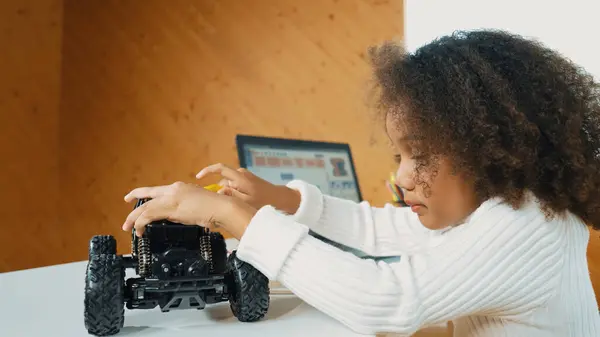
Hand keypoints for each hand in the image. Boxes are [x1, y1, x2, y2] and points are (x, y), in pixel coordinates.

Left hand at [122, 181, 256, 238]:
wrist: (221, 207)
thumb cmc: (215, 209)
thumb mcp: (196, 207)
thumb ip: (184, 210)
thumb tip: (176, 217)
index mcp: (180, 188)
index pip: (157, 190)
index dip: (142, 194)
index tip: (133, 197)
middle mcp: (174, 190)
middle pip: (147, 196)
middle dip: (134, 207)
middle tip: (127, 218)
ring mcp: (172, 198)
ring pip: (145, 207)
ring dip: (134, 218)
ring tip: (129, 228)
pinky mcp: (171, 207)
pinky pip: (149, 215)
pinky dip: (141, 223)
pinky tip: (139, 230)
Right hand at [196, 163, 300, 213]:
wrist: (280, 198)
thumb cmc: (264, 201)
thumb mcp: (245, 201)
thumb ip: (230, 195)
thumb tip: (218, 192)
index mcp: (240, 177)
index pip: (220, 168)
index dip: (207, 171)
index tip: (198, 178)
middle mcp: (241, 174)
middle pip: (223, 181)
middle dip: (219, 191)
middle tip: (216, 205)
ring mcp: (245, 177)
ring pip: (229, 185)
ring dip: (227, 194)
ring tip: (228, 207)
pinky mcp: (248, 181)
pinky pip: (235, 186)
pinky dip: (232, 194)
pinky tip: (235, 204)